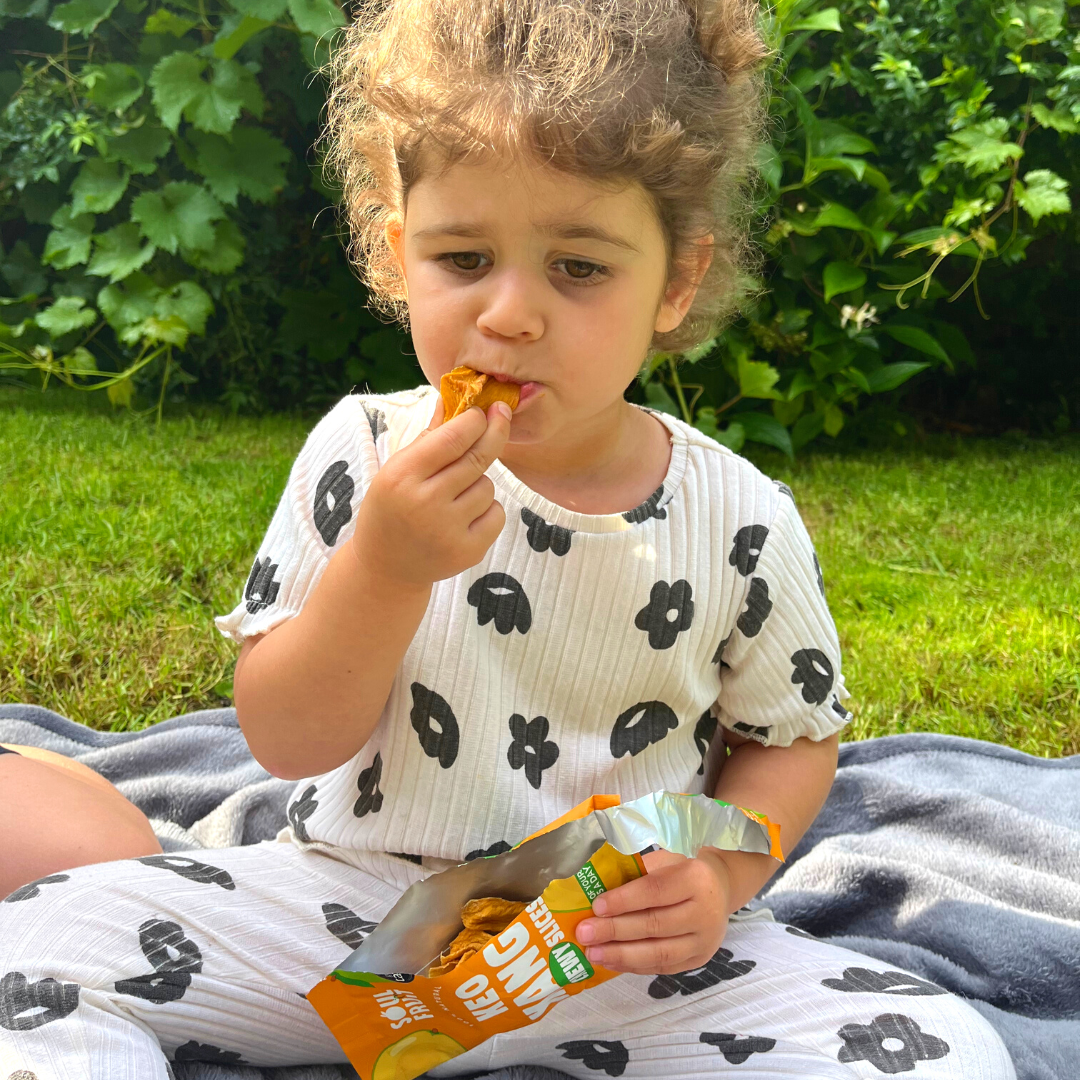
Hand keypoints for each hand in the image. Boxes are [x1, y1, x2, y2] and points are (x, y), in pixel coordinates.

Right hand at [351, 396, 511, 586]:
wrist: (386, 567)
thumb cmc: (392, 507)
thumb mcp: (397, 470)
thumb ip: (428, 437)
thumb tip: (453, 399)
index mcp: (402, 476)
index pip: (452, 438)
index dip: (475, 420)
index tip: (484, 410)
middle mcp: (425, 503)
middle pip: (478, 458)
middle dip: (494, 432)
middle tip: (501, 416)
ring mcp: (447, 531)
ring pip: (488, 486)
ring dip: (480, 481)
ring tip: (456, 494)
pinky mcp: (467, 552)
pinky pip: (497, 514)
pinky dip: (488, 509)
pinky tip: (465, 515)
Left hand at [574, 848, 732, 974]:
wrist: (720, 888)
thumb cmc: (681, 869)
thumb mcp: (664, 861)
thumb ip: (636, 873)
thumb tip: (596, 888)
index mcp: (696, 879)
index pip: (655, 891)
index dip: (624, 900)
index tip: (596, 906)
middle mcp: (705, 912)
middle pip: (655, 925)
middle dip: (615, 930)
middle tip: (585, 932)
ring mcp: (704, 941)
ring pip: (659, 952)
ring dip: (621, 955)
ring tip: (592, 952)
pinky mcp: (698, 960)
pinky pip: (662, 966)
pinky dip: (633, 966)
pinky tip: (610, 961)